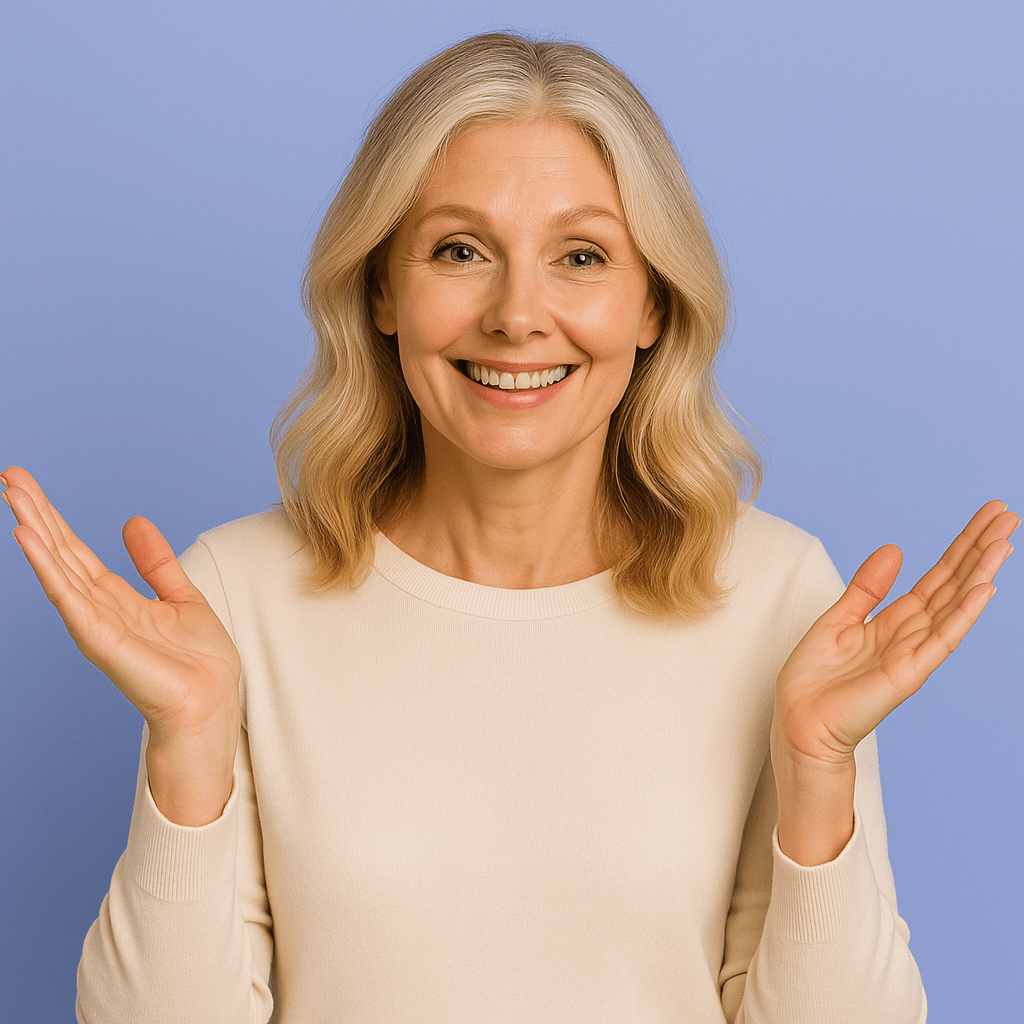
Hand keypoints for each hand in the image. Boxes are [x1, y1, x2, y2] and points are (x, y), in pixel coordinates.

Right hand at [2, 466, 240, 744]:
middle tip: (8, 474)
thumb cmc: (198, 664)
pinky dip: (46, 566)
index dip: (53, 516)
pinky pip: (68, 596)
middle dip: (35, 513)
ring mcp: (95, 623)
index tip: (26, 484)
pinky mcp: (100, 639)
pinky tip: (28, 538)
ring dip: (34, 530)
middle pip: (60, 552)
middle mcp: (99, 608)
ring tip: (11, 494)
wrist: (211, 705)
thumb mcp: (181, 597)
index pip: (76, 549)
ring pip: (57, 567)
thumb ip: (156, 562)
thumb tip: (133, 522)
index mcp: (117, 598)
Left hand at [771, 499, 1017, 771]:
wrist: (799, 721)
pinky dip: (964, 613)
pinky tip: (984, 588)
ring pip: (954, 605)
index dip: (961, 547)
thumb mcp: (838, 619)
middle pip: (953, 584)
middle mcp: (911, 634)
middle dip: (979, 550)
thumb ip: (867, 588)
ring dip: (980, 573)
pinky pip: (942, 638)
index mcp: (894, 620)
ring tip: (1004, 541)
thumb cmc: (815, 679)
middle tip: (1006, 515)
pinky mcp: (908, 673)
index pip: (937, 577)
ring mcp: (914, 653)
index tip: (986, 517)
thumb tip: (895, 550)